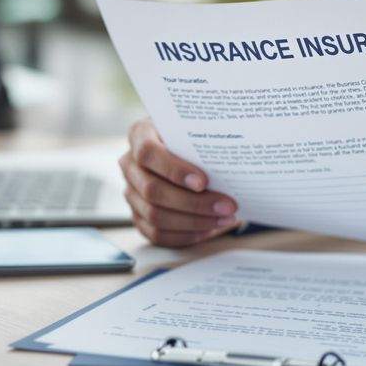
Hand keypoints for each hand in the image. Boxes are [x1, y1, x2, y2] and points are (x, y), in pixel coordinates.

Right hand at [119, 118, 238, 246]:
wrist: (189, 154)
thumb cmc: (194, 140)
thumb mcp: (198, 130)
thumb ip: (206, 139)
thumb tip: (235, 158)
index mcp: (140, 135)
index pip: (148, 153)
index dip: (174, 169)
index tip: (203, 182)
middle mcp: (130, 165)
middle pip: (153, 190)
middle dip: (193, 203)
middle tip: (226, 206)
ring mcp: (131, 193)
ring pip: (155, 216)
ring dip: (194, 221)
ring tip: (224, 218)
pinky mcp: (139, 216)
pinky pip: (157, 234)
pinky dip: (186, 234)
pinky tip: (209, 228)